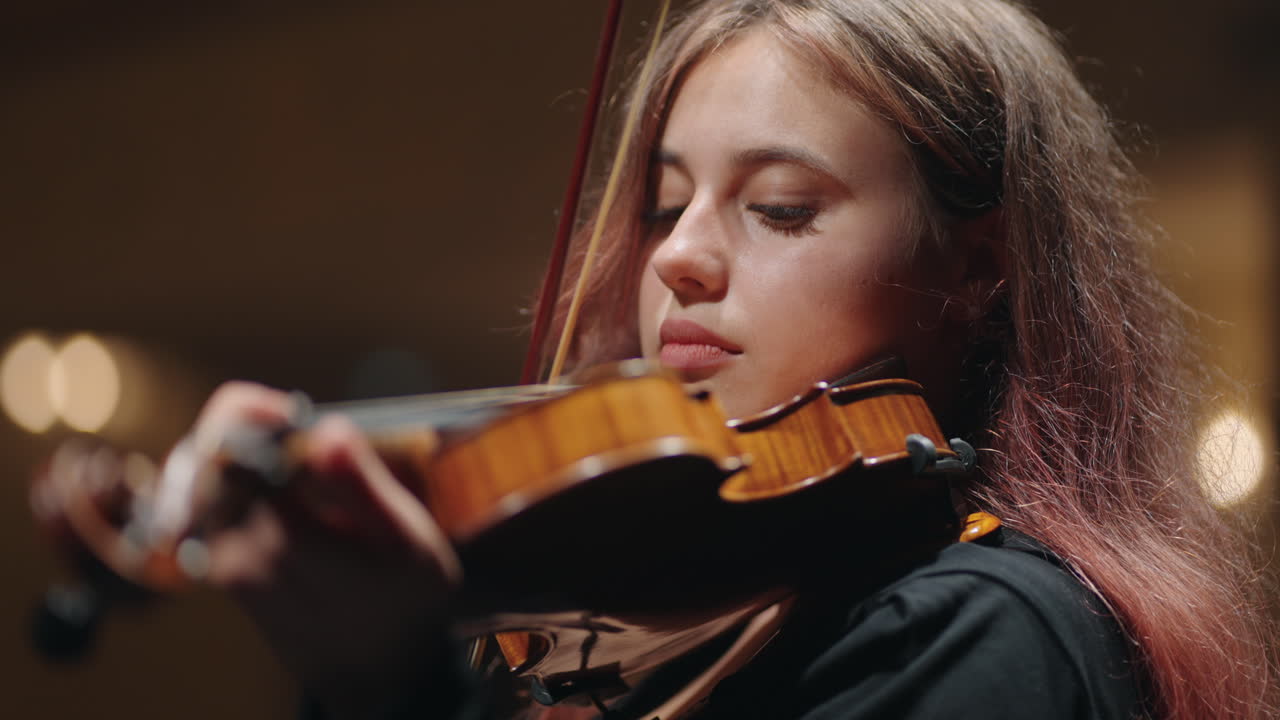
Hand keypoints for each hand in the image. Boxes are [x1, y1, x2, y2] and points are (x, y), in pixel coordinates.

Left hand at [162, 382, 462, 718]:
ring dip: (243, 456)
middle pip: (210, 461)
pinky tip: (285, 490)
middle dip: (248, 430)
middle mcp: (237, 555)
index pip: (230, 451)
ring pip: (206, 483)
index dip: (252, 414)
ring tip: (297, 459)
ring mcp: (223, 568)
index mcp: (283, 540)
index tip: (291, 412)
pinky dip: (241, 483)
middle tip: (297, 428)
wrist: (381, 674)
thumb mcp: (409, 541)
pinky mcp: (222, 573)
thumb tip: (325, 429)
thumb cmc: (406, 603)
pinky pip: (212, 508)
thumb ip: (362, 485)